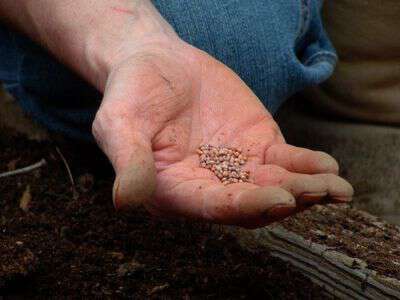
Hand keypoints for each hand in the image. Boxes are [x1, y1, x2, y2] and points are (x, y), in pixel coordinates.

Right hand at [93, 39, 352, 227]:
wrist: (158, 64)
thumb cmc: (132, 93)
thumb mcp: (119, 123)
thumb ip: (129, 160)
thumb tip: (127, 201)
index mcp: (175, 190)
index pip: (214, 205)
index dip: (246, 204)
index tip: (279, 198)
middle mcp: (210, 185)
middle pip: (253, 202)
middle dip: (286, 200)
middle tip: (316, 193)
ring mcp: (237, 166)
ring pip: (275, 184)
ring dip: (306, 189)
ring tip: (336, 188)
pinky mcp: (258, 145)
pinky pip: (286, 161)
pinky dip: (307, 165)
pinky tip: (329, 168)